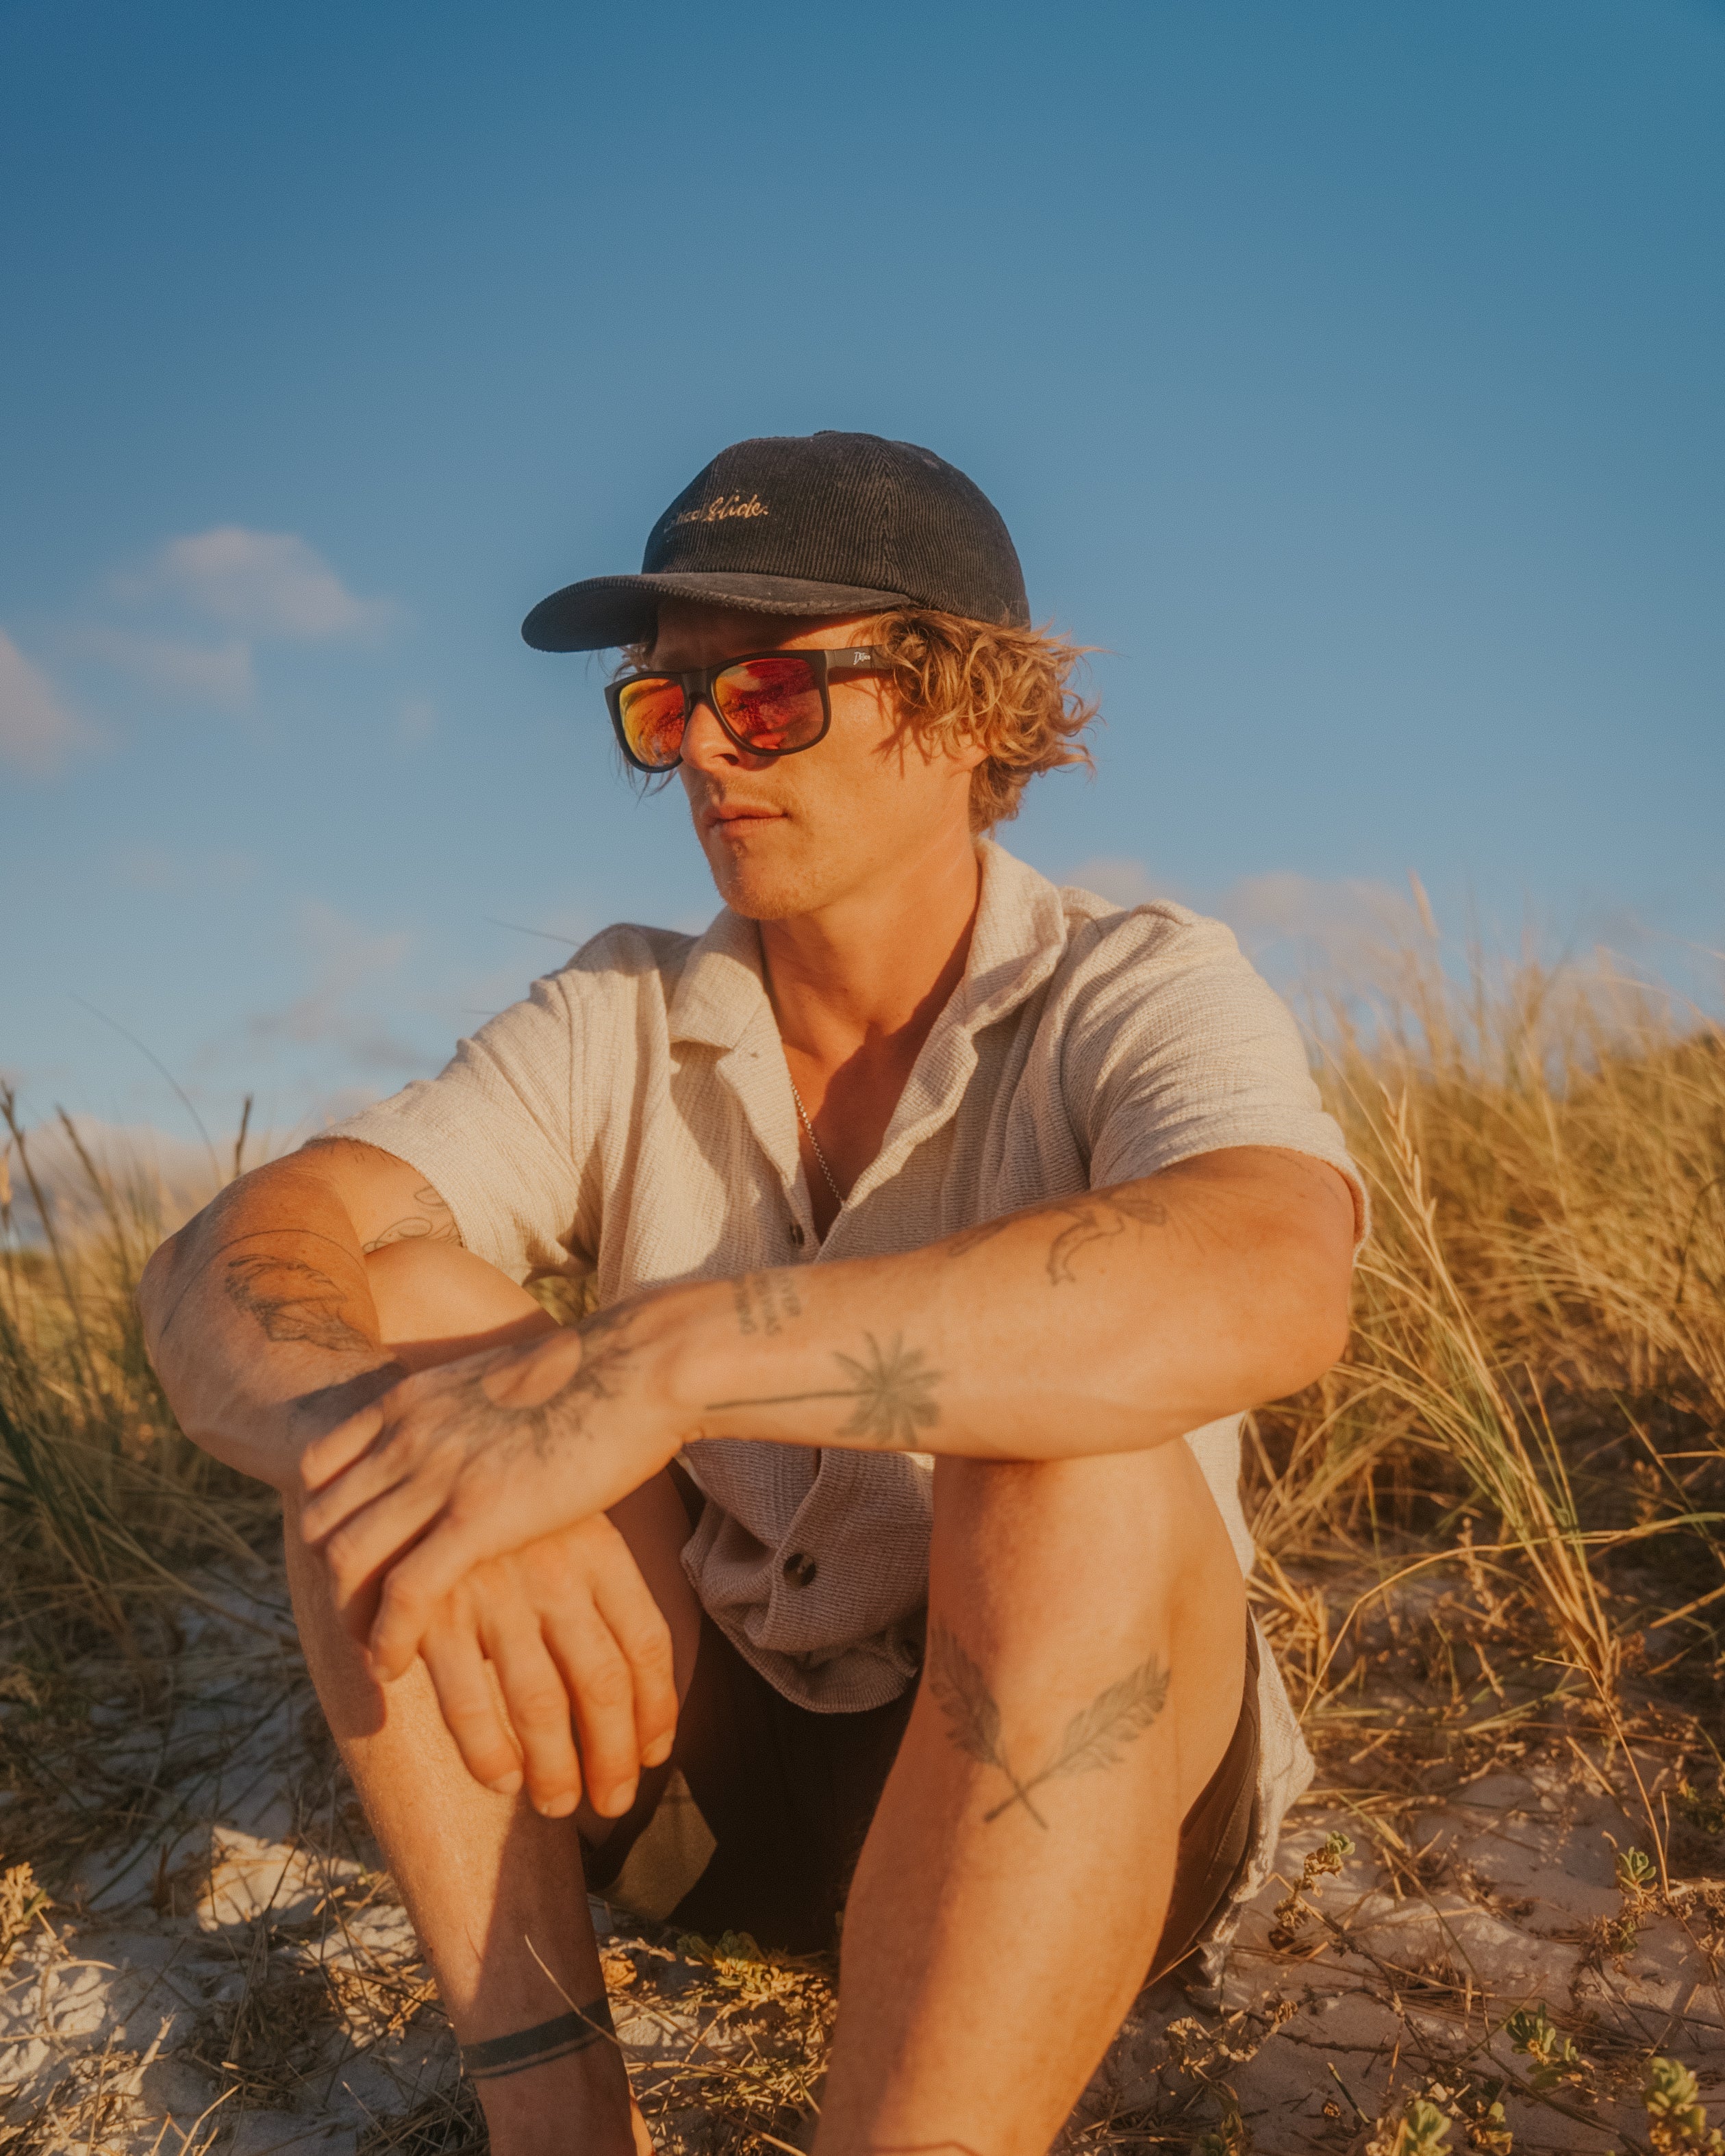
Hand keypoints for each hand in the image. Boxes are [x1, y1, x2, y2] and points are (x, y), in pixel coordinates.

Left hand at [298, 1303, 682, 1677]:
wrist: (639, 1366)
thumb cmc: (594, 1377)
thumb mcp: (499, 1384)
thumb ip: (465, 1414)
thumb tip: (470, 1437)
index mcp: (411, 1400)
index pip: (319, 1466)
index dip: (323, 1518)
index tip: (349, 1558)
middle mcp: (409, 1434)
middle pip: (320, 1518)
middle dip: (327, 1576)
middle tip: (355, 1615)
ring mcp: (439, 1473)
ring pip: (348, 1558)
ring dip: (348, 1616)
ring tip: (370, 1651)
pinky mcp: (480, 1515)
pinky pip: (405, 1592)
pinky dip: (387, 1638)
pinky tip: (394, 1666)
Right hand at [419, 1513, 678, 1819]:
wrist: (424, 1444)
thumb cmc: (513, 1498)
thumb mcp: (573, 1522)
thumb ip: (604, 1592)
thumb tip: (644, 1692)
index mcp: (599, 1547)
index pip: (647, 1643)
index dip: (657, 1710)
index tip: (655, 1754)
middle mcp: (554, 1570)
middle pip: (603, 1684)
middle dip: (613, 1756)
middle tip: (612, 1802)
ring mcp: (495, 1590)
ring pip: (541, 1705)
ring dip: (555, 1770)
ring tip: (558, 1804)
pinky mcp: (434, 1611)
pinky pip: (468, 1702)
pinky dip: (488, 1752)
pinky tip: (502, 1779)